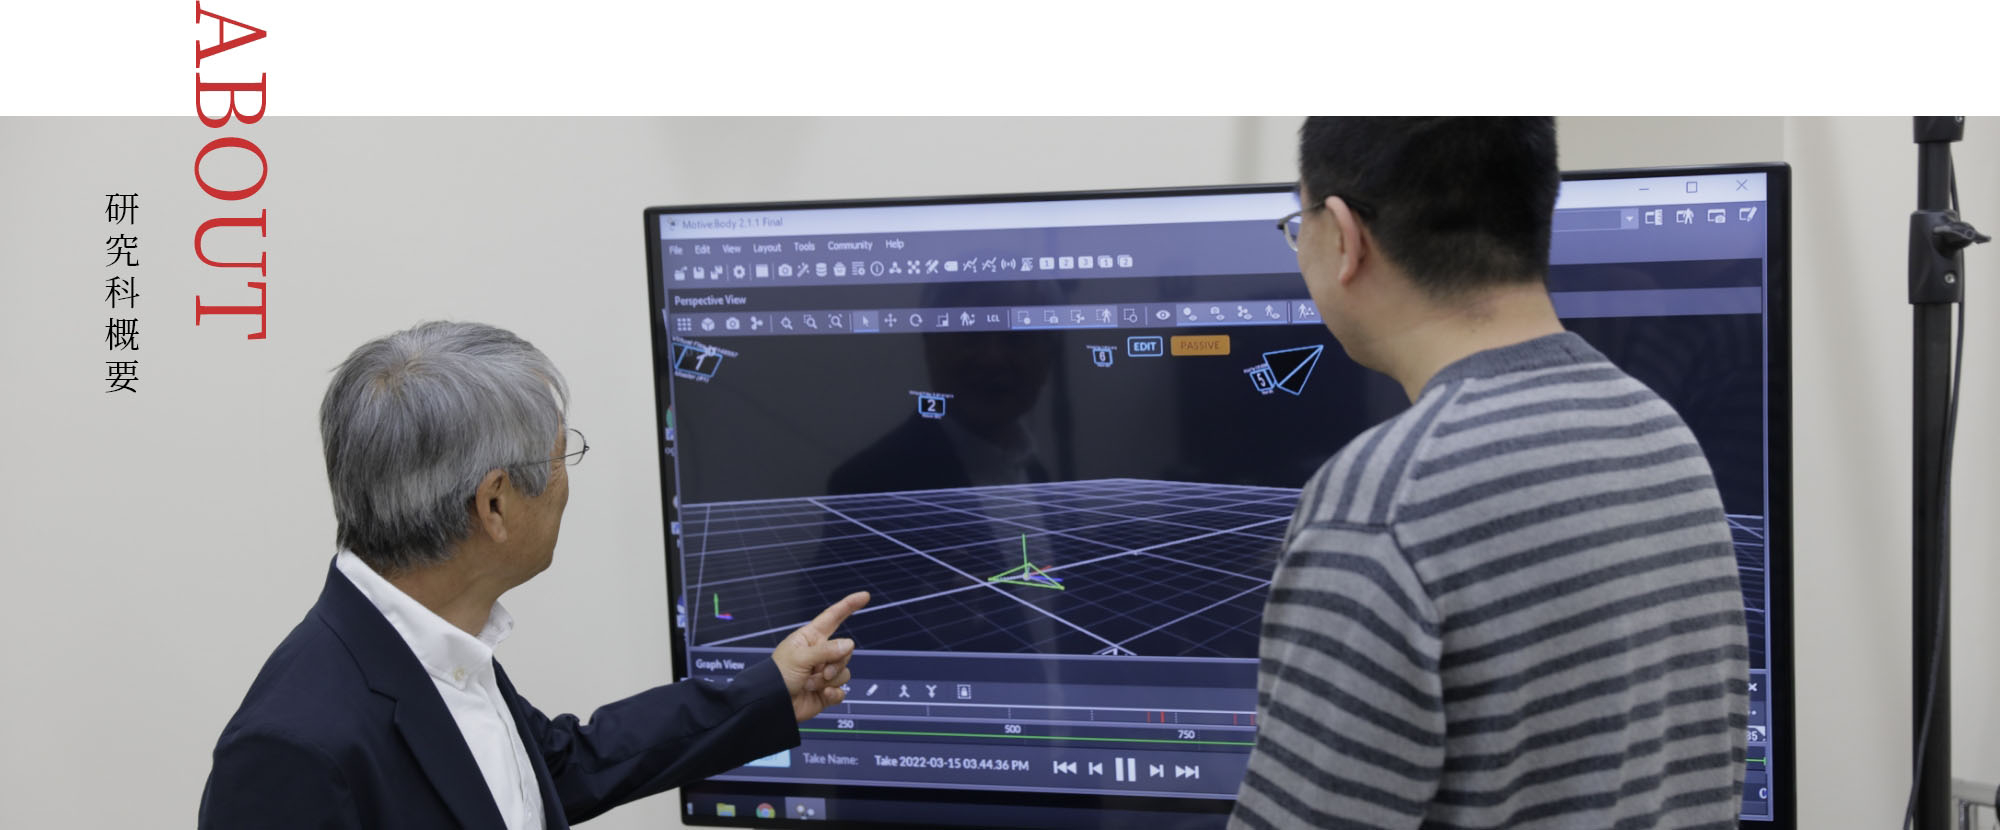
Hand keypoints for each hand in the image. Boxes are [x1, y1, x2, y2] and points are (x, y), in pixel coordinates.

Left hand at [772, 591, 868, 721]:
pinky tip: (822, 695)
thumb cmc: (777, 676)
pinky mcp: (826, 692)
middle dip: (836, 663)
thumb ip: (826, 650)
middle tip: (820, 672)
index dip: (849, 605)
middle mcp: (820, 654)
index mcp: (810, 638)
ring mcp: (824, 673)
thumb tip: (849, 644)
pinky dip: (833, 694)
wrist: (772, 705)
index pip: (833, 617)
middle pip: (845, 651)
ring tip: (811, 685)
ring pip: (844, 671)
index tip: (865, 596)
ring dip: (829, 680)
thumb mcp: (800, 658)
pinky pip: (841, 690)